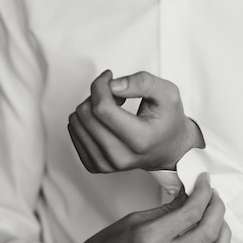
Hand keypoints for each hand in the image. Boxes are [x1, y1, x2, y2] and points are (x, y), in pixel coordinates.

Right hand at [59, 173, 230, 242]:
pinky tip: (212, 235)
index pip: (190, 212)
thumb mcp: (133, 220)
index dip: (203, 192)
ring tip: (216, 215)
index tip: (204, 180)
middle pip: (208, 232)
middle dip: (216, 207)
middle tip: (212, 193)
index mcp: (148, 239)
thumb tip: (189, 195)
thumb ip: (166, 210)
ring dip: (223, 232)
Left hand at [68, 70, 204, 172]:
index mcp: (140, 140)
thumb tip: (113, 85)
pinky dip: (85, 121)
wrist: (169, 150)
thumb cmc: (168, 122)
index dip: (100, 85)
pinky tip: (104, 121)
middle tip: (115, 93)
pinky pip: (74, 134)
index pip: (102, 109)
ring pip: (76, 123)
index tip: (109, 77)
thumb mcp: (167, 94)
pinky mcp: (94, 165)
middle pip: (86, 115)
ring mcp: (106, 164)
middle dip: (96, 95)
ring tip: (111, 108)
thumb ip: (143, 82)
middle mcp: (121, 157)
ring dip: (90, 107)